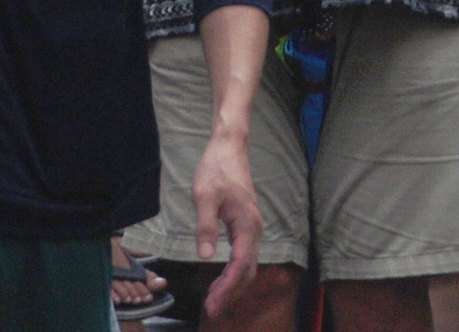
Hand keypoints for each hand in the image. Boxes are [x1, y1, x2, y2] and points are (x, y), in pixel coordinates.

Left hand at [191, 126, 260, 316]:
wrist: (229, 148)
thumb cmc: (216, 170)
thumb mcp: (204, 196)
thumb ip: (205, 226)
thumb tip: (205, 256)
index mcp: (247, 225)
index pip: (240, 266)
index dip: (227, 288)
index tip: (212, 305)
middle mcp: (255, 230)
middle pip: (248, 271)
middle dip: (231, 293)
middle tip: (212, 309)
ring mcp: (252, 228)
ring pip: (248, 265)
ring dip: (233, 284)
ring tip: (214, 299)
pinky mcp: (246, 225)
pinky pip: (244, 256)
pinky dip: (234, 272)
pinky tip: (221, 277)